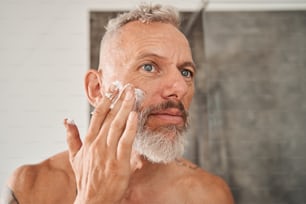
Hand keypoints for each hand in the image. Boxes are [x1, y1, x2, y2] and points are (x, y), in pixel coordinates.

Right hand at [64, 85, 139, 203]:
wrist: (93, 200)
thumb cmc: (86, 178)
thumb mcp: (74, 157)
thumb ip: (71, 137)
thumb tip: (67, 120)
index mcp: (88, 141)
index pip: (97, 115)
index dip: (106, 100)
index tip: (113, 88)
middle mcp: (97, 144)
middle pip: (109, 116)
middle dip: (119, 99)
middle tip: (127, 85)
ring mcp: (108, 152)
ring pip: (117, 125)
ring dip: (125, 107)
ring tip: (132, 93)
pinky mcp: (119, 162)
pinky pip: (126, 141)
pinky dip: (130, 127)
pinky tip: (135, 115)